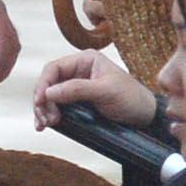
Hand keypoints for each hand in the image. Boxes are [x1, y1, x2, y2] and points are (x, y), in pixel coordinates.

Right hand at [32, 48, 157, 133]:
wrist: (145, 118)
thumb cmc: (131, 99)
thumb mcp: (105, 91)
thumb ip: (77, 89)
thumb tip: (48, 92)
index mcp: (85, 60)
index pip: (54, 68)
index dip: (43, 84)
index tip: (40, 101)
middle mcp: (78, 71)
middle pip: (48, 83)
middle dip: (42, 101)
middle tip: (46, 119)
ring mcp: (76, 88)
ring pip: (50, 97)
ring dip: (44, 110)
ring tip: (46, 124)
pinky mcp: (77, 103)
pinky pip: (57, 107)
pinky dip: (49, 115)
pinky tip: (46, 125)